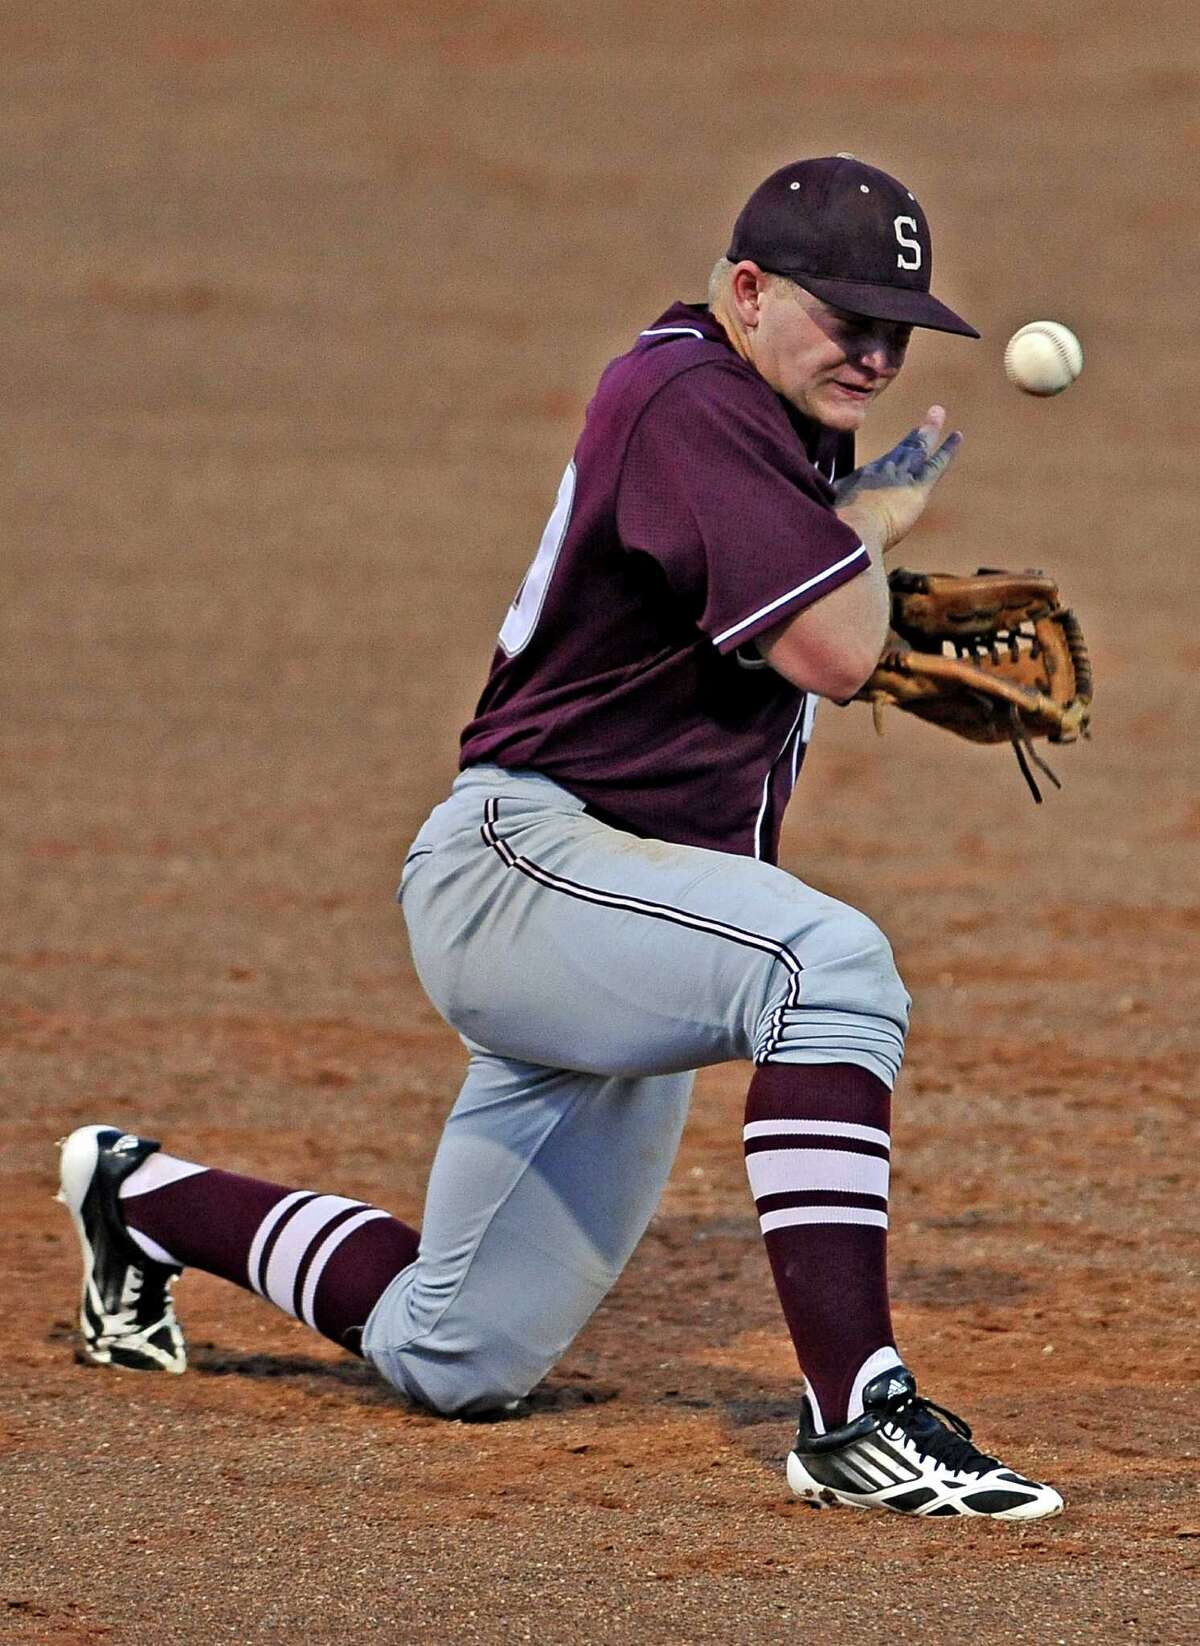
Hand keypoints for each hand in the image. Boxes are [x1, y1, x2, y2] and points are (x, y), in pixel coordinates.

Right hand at [833, 406, 961, 554]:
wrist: (849, 531)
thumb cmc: (834, 531)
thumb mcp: (826, 521)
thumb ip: (826, 517)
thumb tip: (813, 530)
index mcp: (858, 483)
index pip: (875, 471)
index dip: (885, 464)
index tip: (888, 458)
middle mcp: (879, 473)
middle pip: (899, 452)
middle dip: (913, 437)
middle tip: (926, 417)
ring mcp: (899, 477)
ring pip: (916, 450)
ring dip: (928, 433)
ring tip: (937, 413)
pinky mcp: (916, 488)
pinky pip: (935, 464)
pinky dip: (947, 450)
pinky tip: (957, 436)